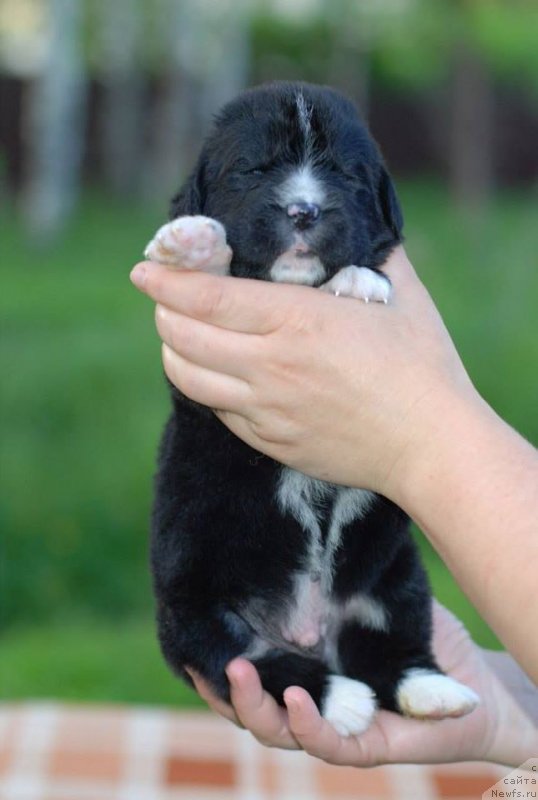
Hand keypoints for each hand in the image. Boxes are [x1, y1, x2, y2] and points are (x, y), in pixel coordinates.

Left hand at [130, 247, 474, 500]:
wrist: (431, 446)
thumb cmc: (423, 367)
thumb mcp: (402, 296)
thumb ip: (373, 253)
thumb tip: (355, 222)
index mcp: (298, 322)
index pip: (208, 298)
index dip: (167, 282)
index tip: (144, 269)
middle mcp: (272, 367)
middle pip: (184, 338)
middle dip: (163, 313)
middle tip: (164, 300)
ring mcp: (267, 411)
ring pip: (190, 379)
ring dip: (174, 352)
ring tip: (179, 336)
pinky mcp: (272, 442)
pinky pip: (219, 411)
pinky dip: (204, 386)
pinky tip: (215, 375)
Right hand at [186, 602, 536, 767]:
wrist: (473, 677)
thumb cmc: (418, 630)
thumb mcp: (372, 588)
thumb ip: (339, 568)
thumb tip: (300, 515)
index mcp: (299, 664)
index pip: (247, 667)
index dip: (213, 655)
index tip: (190, 631)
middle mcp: (306, 698)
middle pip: (246, 701)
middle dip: (220, 683)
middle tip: (199, 655)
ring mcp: (332, 725)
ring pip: (274, 728)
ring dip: (251, 705)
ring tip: (236, 671)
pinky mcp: (364, 746)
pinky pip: (326, 742)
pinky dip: (305, 723)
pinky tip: (294, 696)